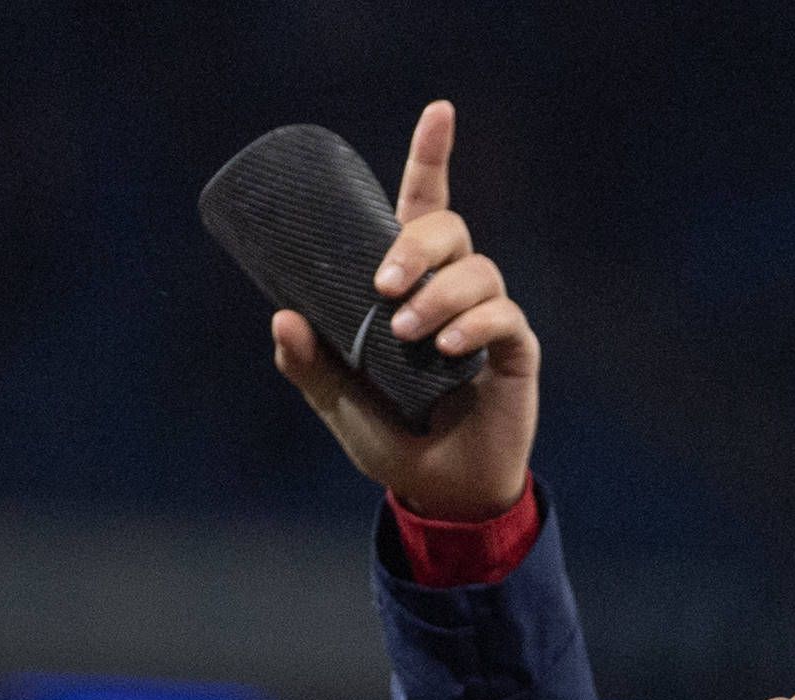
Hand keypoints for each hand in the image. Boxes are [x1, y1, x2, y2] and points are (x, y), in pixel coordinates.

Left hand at [278, 101, 537, 521]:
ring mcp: (487, 318)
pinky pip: (502, 317)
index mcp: (412, 283)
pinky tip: (445, 349)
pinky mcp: (514, 352)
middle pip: (449, 229)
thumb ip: (308, 362)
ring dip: (439, 295)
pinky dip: (471, 324)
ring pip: (478, 270)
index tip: (440, 111)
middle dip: (415, 246)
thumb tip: (280, 317)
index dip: (432, 156)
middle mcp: (453, 289)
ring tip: (407, 334)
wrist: (438, 492)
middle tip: (383, 285)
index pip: (424, 205)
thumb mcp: (336, 399)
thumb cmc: (390, 437)